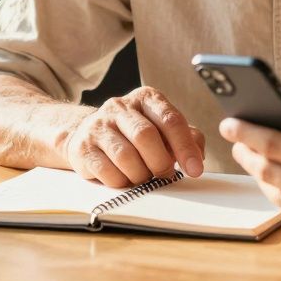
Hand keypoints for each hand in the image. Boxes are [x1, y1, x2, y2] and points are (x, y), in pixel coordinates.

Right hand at [63, 87, 205, 187]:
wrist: (89, 135)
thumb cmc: (134, 134)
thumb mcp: (162, 129)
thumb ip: (186, 137)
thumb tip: (198, 155)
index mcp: (146, 98)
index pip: (170, 119)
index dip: (185, 147)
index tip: (195, 169)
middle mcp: (120, 106)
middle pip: (146, 136)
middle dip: (160, 162)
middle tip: (164, 174)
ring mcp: (99, 125)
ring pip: (125, 156)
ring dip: (140, 174)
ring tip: (143, 176)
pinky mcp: (82, 147)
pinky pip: (107, 171)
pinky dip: (121, 181)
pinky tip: (124, 178)